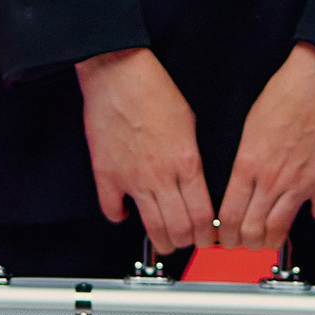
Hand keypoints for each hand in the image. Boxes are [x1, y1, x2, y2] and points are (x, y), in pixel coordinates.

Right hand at [76, 48, 215, 251]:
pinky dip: (119, 217)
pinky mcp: (106, 173)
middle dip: (187, 242)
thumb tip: (197, 182)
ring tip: (163, 239)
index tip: (208, 236)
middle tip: (188, 242)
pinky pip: (112, 209)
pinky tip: (126, 212)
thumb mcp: (190, 122)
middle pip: (179, 229)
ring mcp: (131, 177)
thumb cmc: (154, 88)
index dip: (207, 234)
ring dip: (160, 240)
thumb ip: (193, 157)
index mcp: (186, 161)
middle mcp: (160, 174)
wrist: (119, 71)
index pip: (203, 215)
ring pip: (150, 226)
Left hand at [218, 43, 314, 247]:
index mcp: (247, 164)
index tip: (225, 237)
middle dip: (244, 243)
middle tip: (245, 244)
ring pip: (281, 228)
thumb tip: (242, 181)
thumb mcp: (249, 126)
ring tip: (271, 240)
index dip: (224, 234)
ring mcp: (301, 183)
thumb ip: (245, 159)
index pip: (228, 215)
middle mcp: (272, 179)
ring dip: (273, 240)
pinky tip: (312, 211)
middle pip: (252, 229)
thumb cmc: (284, 94)